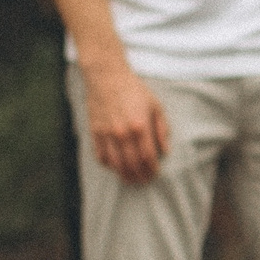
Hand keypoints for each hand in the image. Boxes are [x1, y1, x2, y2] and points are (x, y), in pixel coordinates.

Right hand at [84, 61, 170, 185]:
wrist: (107, 77)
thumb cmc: (134, 90)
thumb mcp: (155, 106)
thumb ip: (161, 129)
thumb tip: (164, 151)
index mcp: (140, 126)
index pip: (148, 156)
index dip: (152, 169)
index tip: (155, 174)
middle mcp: (122, 133)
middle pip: (132, 163)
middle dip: (139, 176)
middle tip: (144, 181)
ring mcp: (106, 133)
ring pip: (115, 163)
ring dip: (124, 175)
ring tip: (131, 180)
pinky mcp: (94, 132)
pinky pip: (100, 155)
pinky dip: (108, 165)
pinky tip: (115, 167)